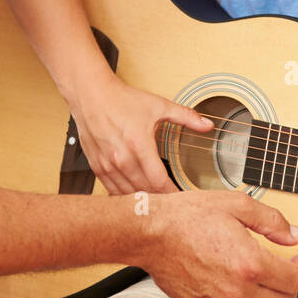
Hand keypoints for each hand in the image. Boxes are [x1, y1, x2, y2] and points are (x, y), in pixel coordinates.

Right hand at [68, 73, 212, 194]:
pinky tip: (136, 195)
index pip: (158, 180)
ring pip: (128, 194)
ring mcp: (107, 164)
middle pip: (145, 190)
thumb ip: (185, 117)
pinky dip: (126, 196)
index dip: (172, 194)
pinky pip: (112, 190)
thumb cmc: (121, 100)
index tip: (181, 198)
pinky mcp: (97, 166)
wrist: (91, 94)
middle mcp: (121, 158)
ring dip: (144, 199)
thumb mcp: (158, 105)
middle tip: (173, 203)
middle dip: (161, 199)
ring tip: (157, 202)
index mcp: (139, 144)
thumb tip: (207, 124)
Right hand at [137, 190, 297, 297]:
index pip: (294, 279)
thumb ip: (271, 221)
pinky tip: (241, 288)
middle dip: (290, 285)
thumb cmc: (187, 217)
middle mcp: (238, 290)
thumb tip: (293, 235)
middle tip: (285, 269)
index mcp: (250, 263)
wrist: (151, 234)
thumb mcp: (236, 205)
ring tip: (263, 279)